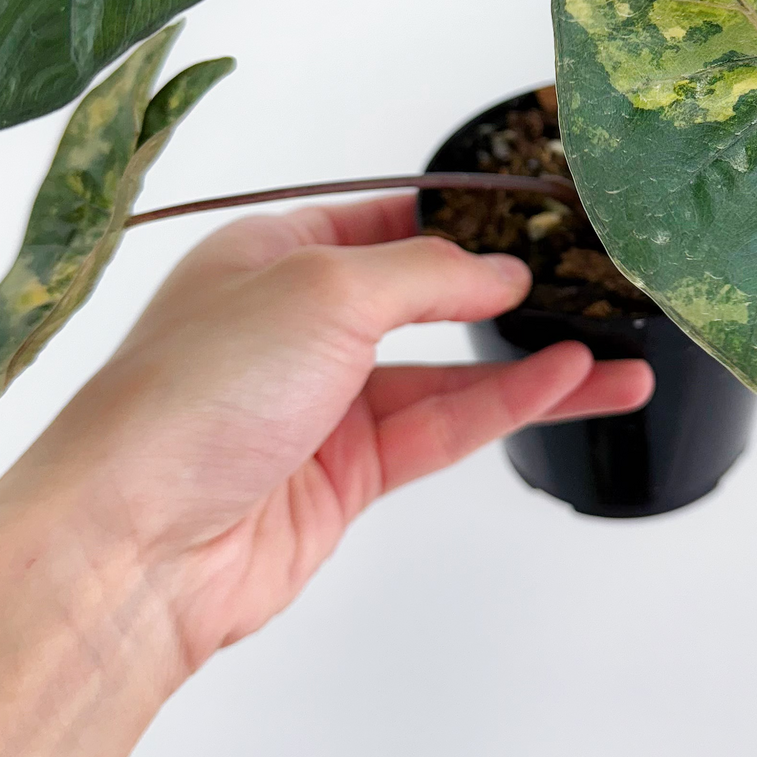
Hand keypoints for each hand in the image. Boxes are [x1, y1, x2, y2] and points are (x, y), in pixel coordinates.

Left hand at [15, 194, 652, 675]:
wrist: (137, 544)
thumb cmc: (194, 395)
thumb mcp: (322, 289)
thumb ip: (425, 275)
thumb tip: (500, 271)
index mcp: (267, 253)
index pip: (377, 217)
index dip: (455, 215)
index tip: (535, 211)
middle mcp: (294, 325)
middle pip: (423, 297)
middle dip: (505, 292)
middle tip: (590, 280)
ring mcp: (322, 405)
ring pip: (450, 373)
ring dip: (533, 364)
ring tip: (620, 355)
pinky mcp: (347, 477)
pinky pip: (445, 428)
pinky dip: (510, 407)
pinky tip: (571, 385)